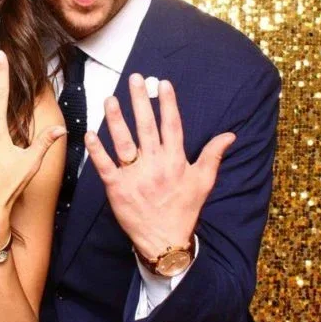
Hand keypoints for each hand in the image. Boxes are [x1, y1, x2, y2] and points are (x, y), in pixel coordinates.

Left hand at [85, 74, 236, 259]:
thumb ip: (214, 155)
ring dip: (116, 119)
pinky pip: (105, 166)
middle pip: (147, 127)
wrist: (165, 242)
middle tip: (135, 79)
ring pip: (124, 142)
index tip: (163, 84)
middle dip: (140, 101)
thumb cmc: (184, 209)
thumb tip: (230, 135)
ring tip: (110, 99)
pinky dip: (97, 150)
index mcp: (176, 161)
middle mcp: (156, 164)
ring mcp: (135, 176)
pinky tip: (90, 134)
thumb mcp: (203, 182)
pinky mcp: (117, 188)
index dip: (168, 103)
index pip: (172, 125)